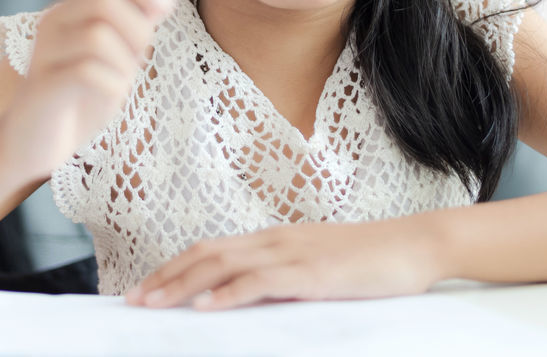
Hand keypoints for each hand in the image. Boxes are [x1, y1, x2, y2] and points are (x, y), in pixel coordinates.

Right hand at [5, 0, 174, 177]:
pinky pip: (86, 72)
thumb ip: (139, 23)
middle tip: (138, 58)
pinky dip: (111, 86)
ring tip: (121, 82)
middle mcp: (54, 22)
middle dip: (137, 29)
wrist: (33, 142)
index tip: (161, 11)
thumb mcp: (119, 58)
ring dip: (124, 63)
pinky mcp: (42, 86)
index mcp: (72, 10)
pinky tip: (108, 97)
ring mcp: (45, 52)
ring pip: (97, 36)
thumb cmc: (78, 97)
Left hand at [122, 215, 451, 310]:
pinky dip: (228, 294)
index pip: (212, 249)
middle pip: (206, 254)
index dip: (175, 267)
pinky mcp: (311, 273)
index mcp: (274, 239)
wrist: (415, 245)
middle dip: (165, 277)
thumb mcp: (318, 267)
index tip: (146, 287)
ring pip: (224, 266)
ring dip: (182, 285)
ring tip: (152, 304)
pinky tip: (205, 307)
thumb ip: (284, 279)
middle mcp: (275, 240)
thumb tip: (251, 300)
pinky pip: (260, 282)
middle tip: (132, 300)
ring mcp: (292, 254)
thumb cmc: (370, 261)